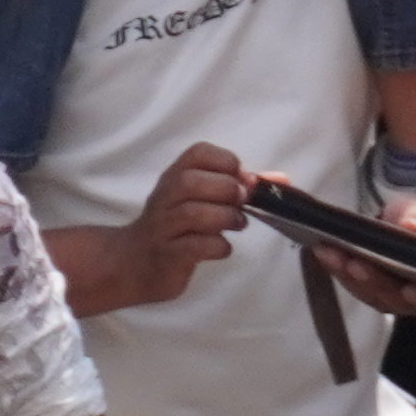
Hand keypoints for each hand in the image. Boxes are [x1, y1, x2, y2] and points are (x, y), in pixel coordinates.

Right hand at [109, 144, 249, 309]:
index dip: (225, 161)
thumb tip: (280, 181)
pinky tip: (222, 247)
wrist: (135, 262)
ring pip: (192, 214)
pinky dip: (217, 246)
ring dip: (224, 217)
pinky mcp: (168, 255)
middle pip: (191, 181)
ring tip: (238, 224)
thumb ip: (238, 188)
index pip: (198, 153)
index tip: (241, 178)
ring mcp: (164, 227)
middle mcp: (165, 197)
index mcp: (175, 176)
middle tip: (241, 202)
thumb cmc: (175, 226)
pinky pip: (194, 247)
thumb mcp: (201, 201)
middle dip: (225, 189)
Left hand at [289, 175, 415, 328]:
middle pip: (400, 300)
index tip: (410, 291)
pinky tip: (324, 252)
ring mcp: (394, 296)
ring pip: (373, 295)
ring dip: (350, 277)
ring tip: (330, 253)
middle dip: (376, 282)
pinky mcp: (372, 289)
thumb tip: (413, 227)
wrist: (410, 221)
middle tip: (356, 264)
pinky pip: (355, 285)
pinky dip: (338, 269)